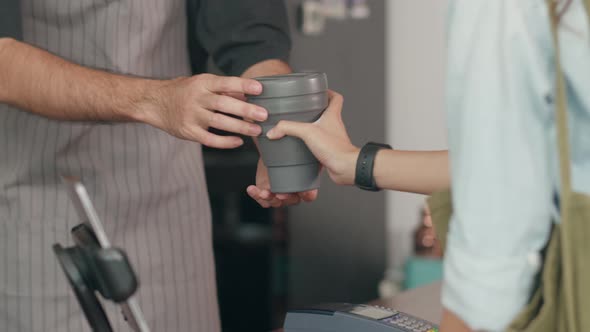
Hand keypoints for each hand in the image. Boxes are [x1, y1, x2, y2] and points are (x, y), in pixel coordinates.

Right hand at [136, 73, 267, 148]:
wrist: (155, 102)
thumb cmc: (185, 92)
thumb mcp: (202, 83)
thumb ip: (224, 90)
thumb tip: (249, 94)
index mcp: (202, 83)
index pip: (225, 83)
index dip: (242, 86)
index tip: (259, 89)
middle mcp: (197, 98)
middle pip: (224, 104)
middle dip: (245, 110)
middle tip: (264, 115)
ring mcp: (192, 115)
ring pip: (219, 122)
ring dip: (240, 127)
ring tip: (257, 130)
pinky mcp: (188, 131)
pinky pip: (210, 139)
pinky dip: (225, 142)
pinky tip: (239, 142)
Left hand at [247, 158, 317, 207]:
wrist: (273, 150)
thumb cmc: (290, 151)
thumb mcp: (302, 151)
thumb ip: (310, 154)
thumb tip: (316, 152)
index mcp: (304, 185)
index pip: (309, 195)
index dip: (307, 195)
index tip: (303, 191)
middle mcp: (292, 193)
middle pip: (291, 200)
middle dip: (285, 197)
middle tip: (280, 194)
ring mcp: (279, 195)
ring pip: (275, 202)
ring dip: (269, 198)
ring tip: (262, 192)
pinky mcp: (266, 193)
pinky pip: (262, 200)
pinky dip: (256, 195)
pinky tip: (252, 189)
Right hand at [266, 91, 359, 185]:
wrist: (345, 168)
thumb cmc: (335, 148)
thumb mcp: (308, 132)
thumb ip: (288, 128)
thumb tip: (273, 130)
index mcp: (333, 116)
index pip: (336, 98)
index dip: (329, 92)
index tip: (319, 91)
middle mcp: (334, 125)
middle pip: (328, 112)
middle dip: (317, 109)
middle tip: (304, 108)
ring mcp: (333, 138)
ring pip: (324, 128)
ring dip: (313, 127)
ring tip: (300, 127)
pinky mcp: (330, 151)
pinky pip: (320, 144)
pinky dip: (312, 144)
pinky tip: (302, 147)